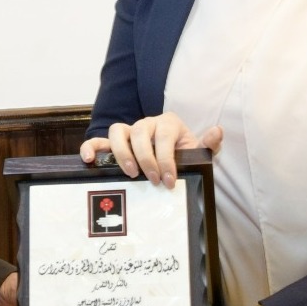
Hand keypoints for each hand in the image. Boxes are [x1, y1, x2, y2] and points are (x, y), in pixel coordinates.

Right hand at [80, 113, 222, 188]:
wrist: (172, 163)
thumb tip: (217, 131)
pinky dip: (91, 147)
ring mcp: (129, 132)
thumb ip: (209, 145)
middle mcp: (146, 124)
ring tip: (129, 173)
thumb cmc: (184, 157)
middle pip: (140, 134)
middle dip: (146, 159)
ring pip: (118, 131)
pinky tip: (89, 160)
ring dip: (122, 152)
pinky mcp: (114, 143)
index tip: (169, 181)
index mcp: (168, 124)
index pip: (164, 137)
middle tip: (152, 180)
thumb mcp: (198, 154)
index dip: (166, 160)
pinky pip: (99, 140)